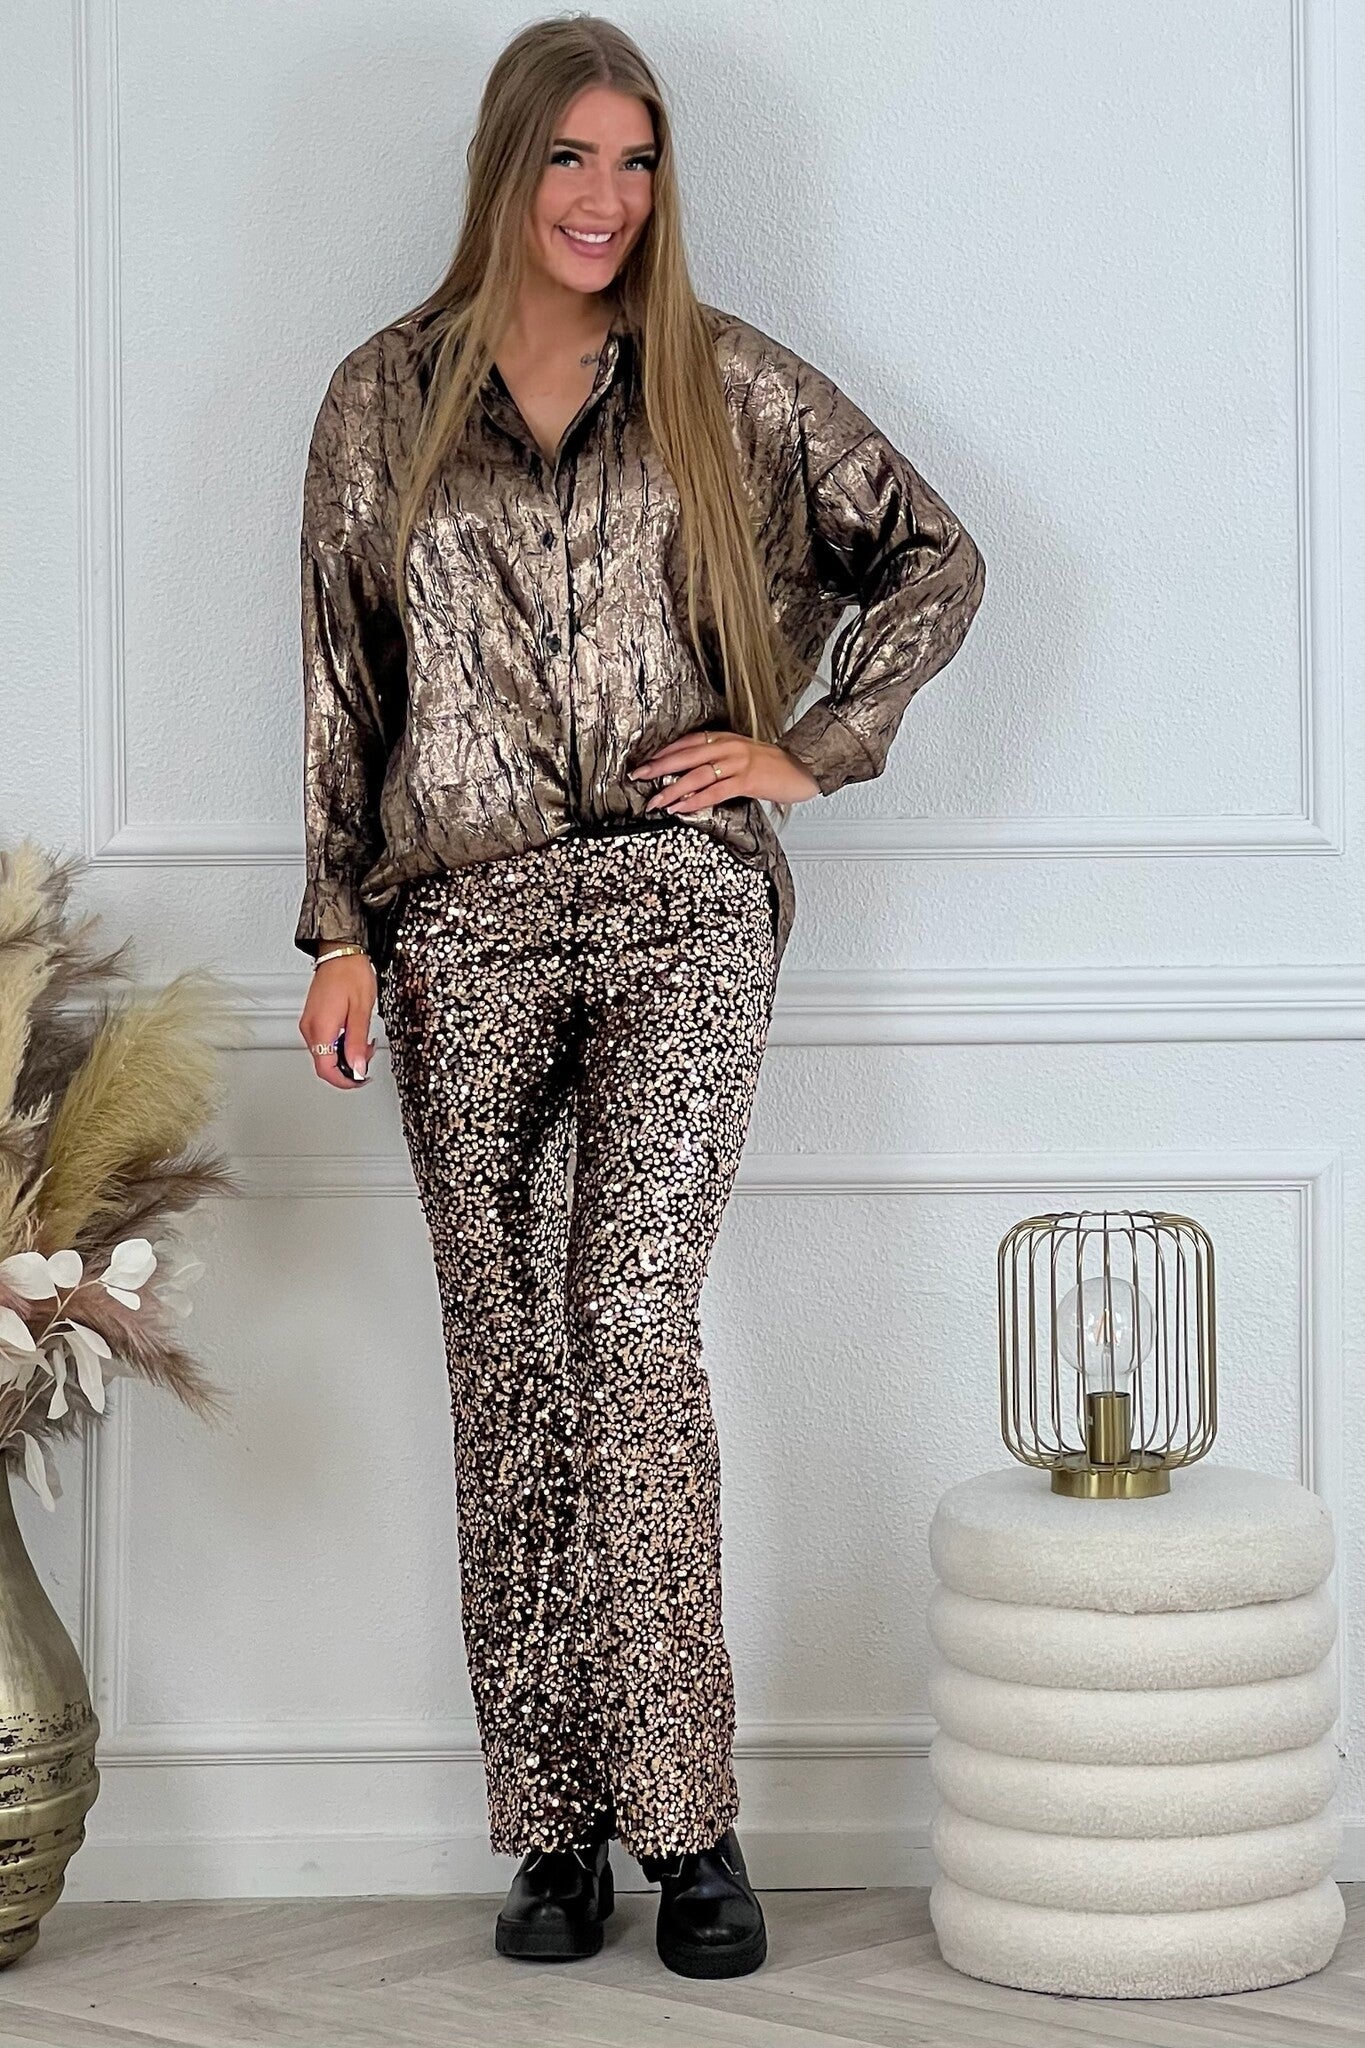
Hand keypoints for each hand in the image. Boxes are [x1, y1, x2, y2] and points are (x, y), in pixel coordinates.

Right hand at [298, 954, 377, 1089]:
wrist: (340, 953)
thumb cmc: (351, 974)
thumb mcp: (361, 1011)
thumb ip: (357, 1043)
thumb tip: (357, 1068)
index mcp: (320, 1028)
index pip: (326, 1069)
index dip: (345, 1081)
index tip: (360, 1079)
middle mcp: (310, 1028)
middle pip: (324, 1064)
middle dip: (348, 1066)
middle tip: (367, 1055)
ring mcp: (309, 1023)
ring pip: (324, 1054)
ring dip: (344, 1055)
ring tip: (363, 1042)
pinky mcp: (312, 1019)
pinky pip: (323, 1041)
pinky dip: (339, 1044)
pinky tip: (352, 1035)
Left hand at [627, 728, 819, 811]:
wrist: (804, 768)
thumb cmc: (773, 766)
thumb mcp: (743, 756)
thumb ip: (719, 761)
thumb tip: (691, 776)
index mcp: (726, 738)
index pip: (688, 741)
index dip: (665, 752)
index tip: (646, 762)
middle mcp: (729, 746)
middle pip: (686, 755)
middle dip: (659, 767)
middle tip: (639, 777)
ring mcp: (738, 762)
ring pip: (697, 774)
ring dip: (673, 789)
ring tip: (656, 801)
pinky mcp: (748, 779)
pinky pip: (716, 791)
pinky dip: (696, 800)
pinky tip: (682, 808)